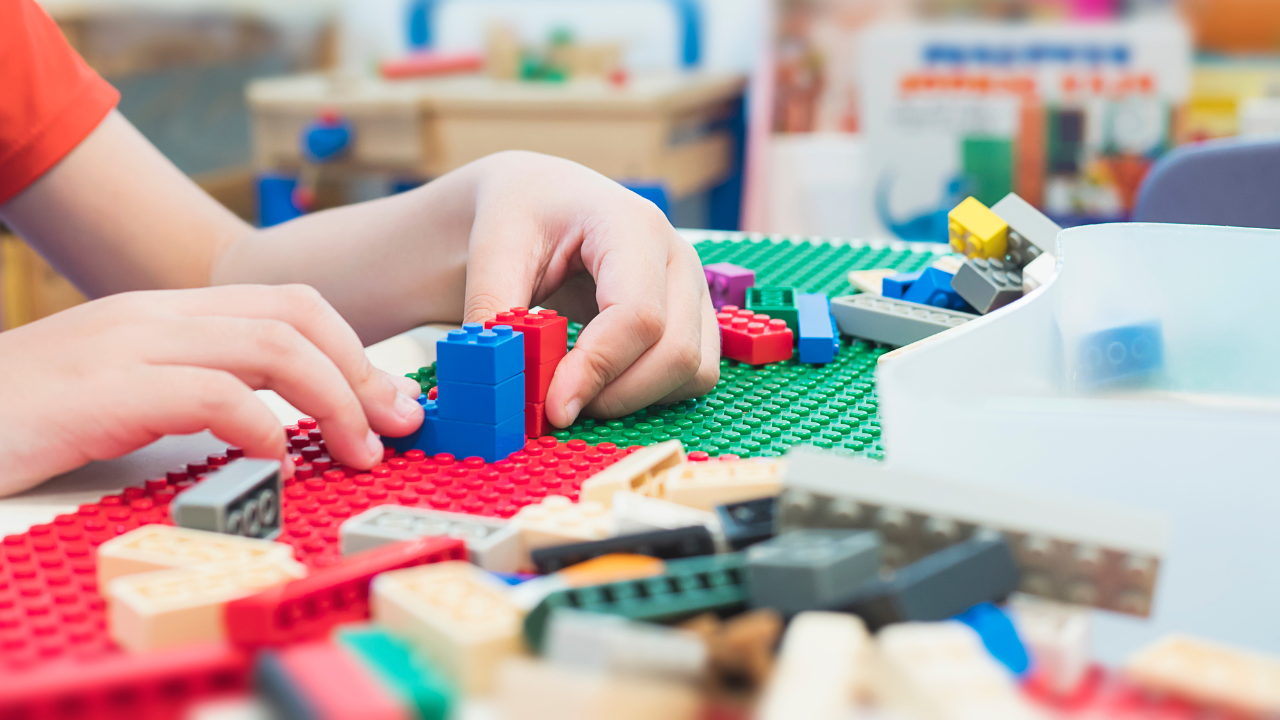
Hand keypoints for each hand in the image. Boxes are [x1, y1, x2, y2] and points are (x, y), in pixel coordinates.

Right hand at [0, 285, 421, 495]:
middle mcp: (155, 314)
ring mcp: (128, 344)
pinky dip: (261, 424)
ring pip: (271, 345)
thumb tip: (277, 423)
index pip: (288, 303)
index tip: (388, 402)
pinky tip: (277, 457)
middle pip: (296, 313)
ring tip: (358, 449)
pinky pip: (211, 393)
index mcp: (166, 312)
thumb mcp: (126, 392)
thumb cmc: (25, 418)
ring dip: (335, 398)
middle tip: (397, 424)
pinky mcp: (103, 390)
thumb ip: (196, 390)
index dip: (353, 348)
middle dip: (363, 368)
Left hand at [462, 151, 720, 426]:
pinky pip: (694, 375)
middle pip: (676, 352)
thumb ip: (494, 311)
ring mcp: (694, 288)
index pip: (637, 315)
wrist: (543, 199)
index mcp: (633, 226)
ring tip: (578, 389)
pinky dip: (650, 394)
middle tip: (557, 405)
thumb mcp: (494, 250)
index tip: (553, 407)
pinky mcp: (695, 318)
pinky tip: (603, 381)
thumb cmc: (523, 213)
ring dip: (636, 398)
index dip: (597, 369)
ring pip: (693, 371)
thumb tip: (494, 377)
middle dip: (616, 395)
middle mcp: (678, 256)